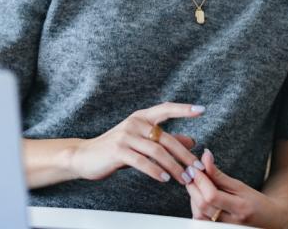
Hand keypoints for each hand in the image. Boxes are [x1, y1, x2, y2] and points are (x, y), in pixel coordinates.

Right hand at [69, 102, 205, 185]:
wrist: (84, 156)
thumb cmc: (117, 149)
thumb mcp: (142, 141)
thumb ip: (165, 140)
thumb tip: (192, 140)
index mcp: (142, 116)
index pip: (166, 108)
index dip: (184, 109)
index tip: (202, 109)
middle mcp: (135, 122)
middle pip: (167, 138)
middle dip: (185, 155)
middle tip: (198, 168)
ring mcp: (126, 135)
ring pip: (157, 151)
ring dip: (173, 167)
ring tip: (184, 179)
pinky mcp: (118, 150)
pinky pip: (142, 161)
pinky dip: (155, 171)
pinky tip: (165, 179)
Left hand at [186, 149, 287, 227]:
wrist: (268, 221)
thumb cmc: (256, 202)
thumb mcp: (240, 186)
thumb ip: (220, 175)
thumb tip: (205, 158)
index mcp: (240, 207)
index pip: (212, 195)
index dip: (201, 180)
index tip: (195, 167)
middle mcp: (231, 221)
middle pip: (203, 205)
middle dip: (193, 187)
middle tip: (192, 173)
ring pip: (199, 214)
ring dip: (193, 197)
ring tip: (197, 183)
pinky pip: (200, 221)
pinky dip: (196, 207)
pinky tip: (199, 197)